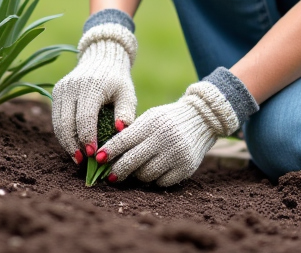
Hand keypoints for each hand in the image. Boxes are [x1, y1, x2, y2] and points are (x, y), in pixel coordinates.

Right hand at [51, 22, 136, 162]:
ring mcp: (61, 88)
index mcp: (91, 86)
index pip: (85, 117)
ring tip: (78, 158)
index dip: (88, 138)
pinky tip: (73, 146)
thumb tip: (121, 131)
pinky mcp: (56, 92)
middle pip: (67, 122)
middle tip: (83, 162)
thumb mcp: (126, 94)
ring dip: (66, 142)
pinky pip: (56, 118)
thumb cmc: (118, 80)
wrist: (101, 57)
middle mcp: (72, 86)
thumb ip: (125, 113)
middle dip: (73, 144)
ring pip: (58, 122)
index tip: (94, 154)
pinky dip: (63, 134)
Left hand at [96, 80, 237, 186]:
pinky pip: (161, 183)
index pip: (124, 141)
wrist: (202, 119)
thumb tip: (107, 154)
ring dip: (138, 175)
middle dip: (118, 170)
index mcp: (152, 124)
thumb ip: (131, 133)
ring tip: (138, 169)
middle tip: (111, 176)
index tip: (98, 159)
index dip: (109, 151)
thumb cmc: (168, 119)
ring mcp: (176, 155)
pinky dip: (155, 179)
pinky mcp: (186, 168)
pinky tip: (156, 170)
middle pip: (132, 162)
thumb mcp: (150, 118)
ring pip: (145, 175)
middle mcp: (164, 139)